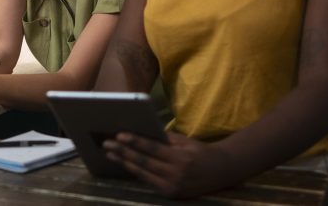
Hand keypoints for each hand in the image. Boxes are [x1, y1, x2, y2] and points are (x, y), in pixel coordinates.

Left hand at [102, 131, 232, 197]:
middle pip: (144, 162)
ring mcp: (173, 187)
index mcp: (181, 159)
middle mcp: (176, 175)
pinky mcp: (171, 195)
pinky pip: (149, 181)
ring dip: (124, 163)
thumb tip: (141, 132)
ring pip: (143, 173)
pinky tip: (124, 164)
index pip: (152, 149)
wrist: (221, 172)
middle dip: (123, 152)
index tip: (119, 135)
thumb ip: (164, 139)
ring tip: (110, 154)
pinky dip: (136, 172)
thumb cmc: (200, 151)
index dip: (134, 142)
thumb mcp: (185, 141)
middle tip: (107, 144)